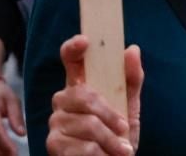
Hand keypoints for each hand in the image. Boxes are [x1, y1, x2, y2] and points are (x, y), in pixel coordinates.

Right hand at [48, 35, 142, 155]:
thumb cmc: (118, 134)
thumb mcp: (130, 106)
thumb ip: (131, 79)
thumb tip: (132, 49)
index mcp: (79, 84)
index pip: (69, 58)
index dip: (73, 47)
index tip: (86, 41)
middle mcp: (63, 99)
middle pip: (84, 95)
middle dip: (110, 115)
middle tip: (125, 129)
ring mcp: (56, 121)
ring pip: (87, 124)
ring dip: (110, 140)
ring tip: (121, 150)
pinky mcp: (54, 144)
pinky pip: (83, 147)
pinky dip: (102, 154)